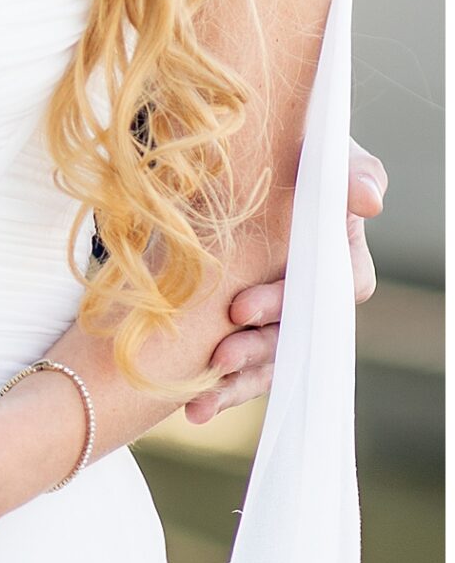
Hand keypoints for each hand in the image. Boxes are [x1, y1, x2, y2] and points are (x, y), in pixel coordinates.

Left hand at [185, 136, 386, 425]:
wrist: (244, 152)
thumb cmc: (296, 151)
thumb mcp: (326, 154)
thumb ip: (350, 173)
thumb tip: (369, 199)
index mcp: (341, 263)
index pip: (324, 296)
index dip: (285, 306)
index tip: (242, 307)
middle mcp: (314, 300)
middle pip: (293, 338)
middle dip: (256, 351)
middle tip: (219, 355)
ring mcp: (280, 319)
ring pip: (268, 363)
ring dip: (238, 385)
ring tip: (202, 398)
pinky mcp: (247, 328)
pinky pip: (241, 369)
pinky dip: (218, 392)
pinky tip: (192, 411)